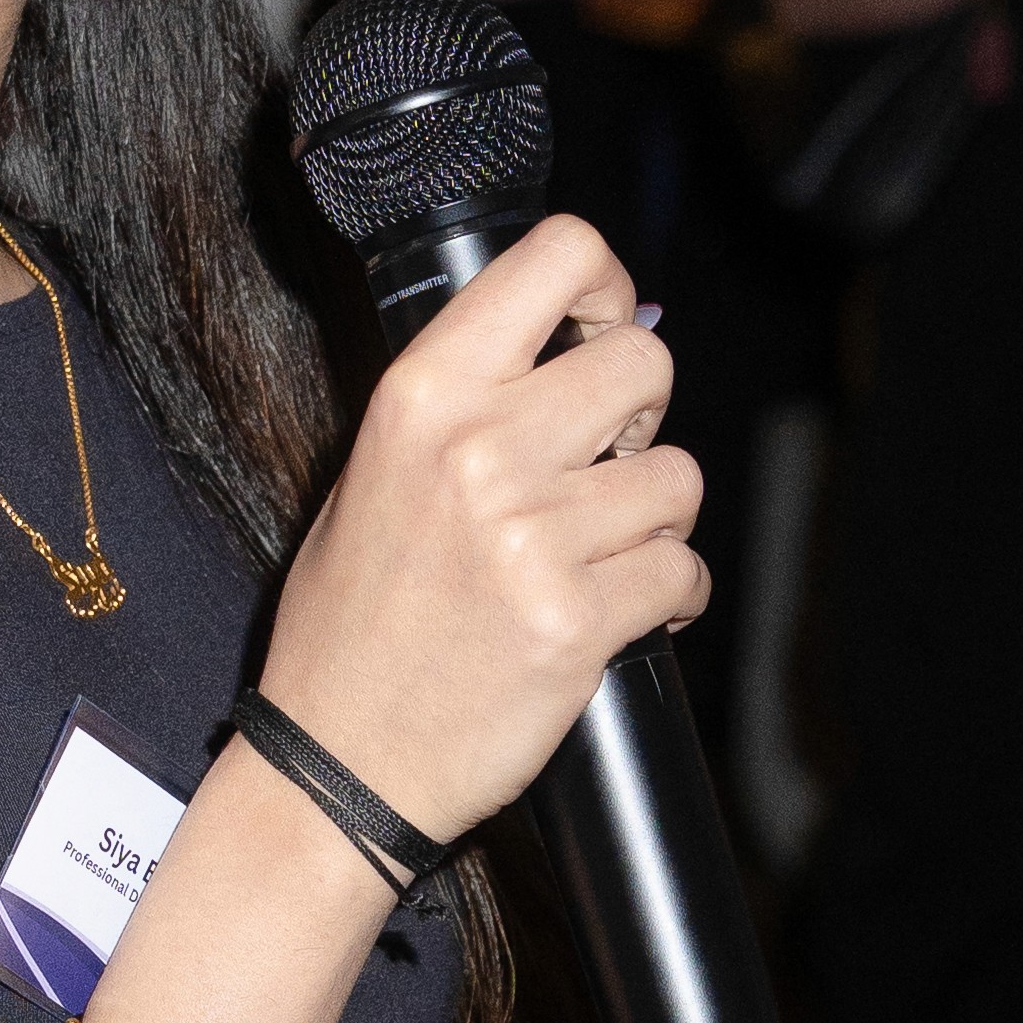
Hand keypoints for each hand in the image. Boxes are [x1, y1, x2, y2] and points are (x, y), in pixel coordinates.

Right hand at [255, 216, 706, 842]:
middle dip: (641, 418)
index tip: (604, 330)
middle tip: (603, 466)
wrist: (337, 766)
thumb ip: (468, 403)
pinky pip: (684, 571)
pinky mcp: (578, 619)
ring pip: (680, 477)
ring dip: (656, 520)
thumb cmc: (352, 627)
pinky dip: (669, 596)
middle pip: (647, 364)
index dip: (607, 288)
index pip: (560, 256)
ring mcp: (533, 536)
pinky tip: (617, 613)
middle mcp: (479, 450)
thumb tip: (589, 343)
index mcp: (422, 396)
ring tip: (597, 556)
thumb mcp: (372, 475)